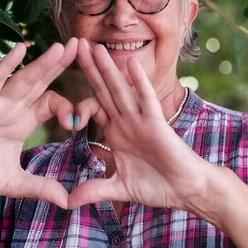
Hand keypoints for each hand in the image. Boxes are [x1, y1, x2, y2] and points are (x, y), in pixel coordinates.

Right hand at [0, 38, 94, 208]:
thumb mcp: (16, 183)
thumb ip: (42, 188)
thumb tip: (69, 202)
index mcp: (25, 122)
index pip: (53, 104)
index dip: (68, 107)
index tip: (77, 122)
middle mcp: (14, 108)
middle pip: (43, 82)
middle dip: (61, 65)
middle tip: (80, 47)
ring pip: (24, 78)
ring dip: (42, 63)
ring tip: (61, 48)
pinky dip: (7, 65)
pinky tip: (21, 49)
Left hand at [68, 39, 211, 209]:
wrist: (186, 190)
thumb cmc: (158, 186)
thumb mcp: (119, 189)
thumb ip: (95, 190)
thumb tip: (68, 203)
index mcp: (116, 134)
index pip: (93, 109)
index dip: (77, 96)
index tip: (62, 89)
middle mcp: (127, 122)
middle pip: (104, 91)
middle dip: (90, 70)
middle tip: (75, 45)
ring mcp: (142, 120)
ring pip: (121, 90)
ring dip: (108, 69)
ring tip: (95, 47)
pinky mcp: (157, 124)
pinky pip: (146, 99)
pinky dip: (139, 82)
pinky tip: (131, 64)